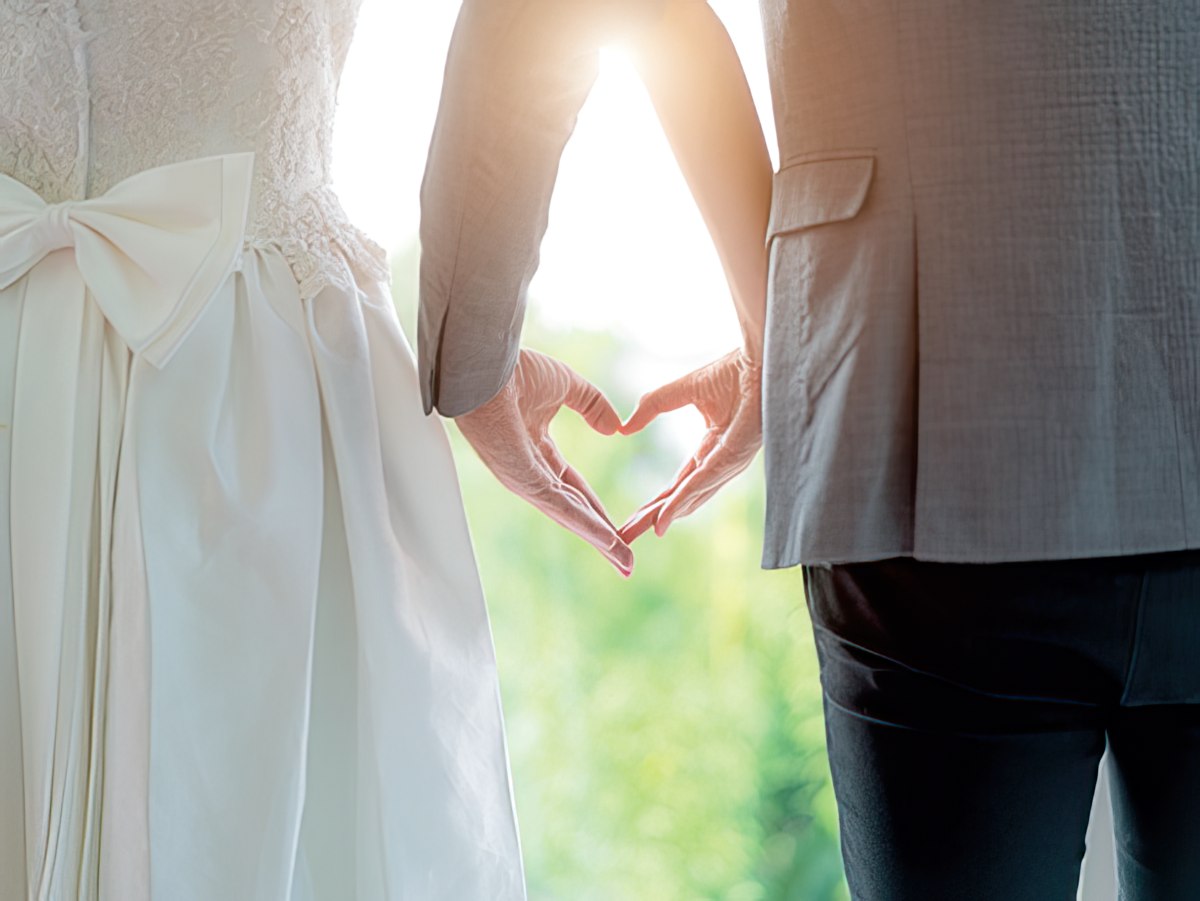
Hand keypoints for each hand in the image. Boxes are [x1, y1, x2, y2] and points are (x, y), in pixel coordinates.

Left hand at [455, 348, 634, 575]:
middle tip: (624, 561)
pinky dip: (585, 524)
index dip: (596, 509)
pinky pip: (559, 506)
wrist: (487, 363)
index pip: (572, 487)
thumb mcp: (568, 386)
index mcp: (536, 449)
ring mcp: (524, 478)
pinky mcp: (521, 478)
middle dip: (600, 537)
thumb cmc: (513, 369)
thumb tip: (617, 429)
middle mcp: (529, 470)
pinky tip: (606, 539)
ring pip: (568, 515)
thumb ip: (594, 405)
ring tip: (623, 560)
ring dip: (598, 539)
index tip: (617, 529)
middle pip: (572, 511)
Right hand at [618, 349, 761, 541]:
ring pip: (693, 495)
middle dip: (655, 516)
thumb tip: (624, 428)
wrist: (758, 355)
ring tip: (642, 530)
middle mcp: (721, 460)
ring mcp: (730, 460)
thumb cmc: (733, 369)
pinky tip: (666, 515)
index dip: (657, 501)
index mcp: (712, 447)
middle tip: (628, 535)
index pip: (680, 482)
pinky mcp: (736, 454)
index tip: (634, 519)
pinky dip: (683, 499)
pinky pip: (704, 481)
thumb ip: (652, 406)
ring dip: (666, 514)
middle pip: (683, 496)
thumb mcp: (681, 391)